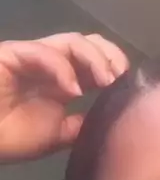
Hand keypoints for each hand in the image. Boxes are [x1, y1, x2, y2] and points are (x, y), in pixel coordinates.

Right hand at [0, 32, 128, 161]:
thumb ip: (81, 123)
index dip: (115, 65)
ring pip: (72, 41)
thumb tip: (110, 117)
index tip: (128, 83)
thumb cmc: (10, 137)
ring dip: (94, 58)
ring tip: (105, 80)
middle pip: (88, 42)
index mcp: (62, 79)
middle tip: (120, 76)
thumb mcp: (57, 135)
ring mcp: (32, 56)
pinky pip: (44, 52)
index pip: (96, 60)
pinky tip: (72, 89)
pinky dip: (63, 68)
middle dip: (110, 54)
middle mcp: (51, 63)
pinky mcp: (13, 54)